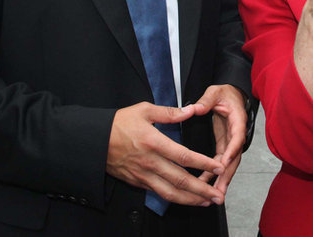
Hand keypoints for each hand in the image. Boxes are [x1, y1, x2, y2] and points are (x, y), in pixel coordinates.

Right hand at [107, 102, 225, 206]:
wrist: (93, 140)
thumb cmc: (118, 123)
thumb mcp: (144, 110)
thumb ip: (169, 112)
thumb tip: (191, 110)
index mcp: (154, 142)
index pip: (184, 157)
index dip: (204, 164)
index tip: (219, 167)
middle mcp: (150, 162)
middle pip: (180, 180)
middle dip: (202, 190)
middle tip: (218, 195)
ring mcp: (143, 175)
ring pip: (170, 193)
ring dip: (191, 200)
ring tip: (207, 202)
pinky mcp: (137, 182)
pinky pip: (158, 193)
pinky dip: (175, 198)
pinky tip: (186, 199)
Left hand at [190, 85, 247, 195]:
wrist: (231, 95)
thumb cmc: (225, 93)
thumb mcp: (215, 92)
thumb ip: (207, 100)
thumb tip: (196, 108)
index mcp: (238, 121)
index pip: (237, 137)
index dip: (232, 150)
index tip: (225, 162)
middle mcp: (237, 135)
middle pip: (234, 157)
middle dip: (227, 175)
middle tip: (219, 191)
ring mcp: (230, 142)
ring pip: (228, 164)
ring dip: (221, 180)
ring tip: (213, 196)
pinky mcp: (223, 145)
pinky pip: (219, 162)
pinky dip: (213, 174)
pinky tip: (203, 184)